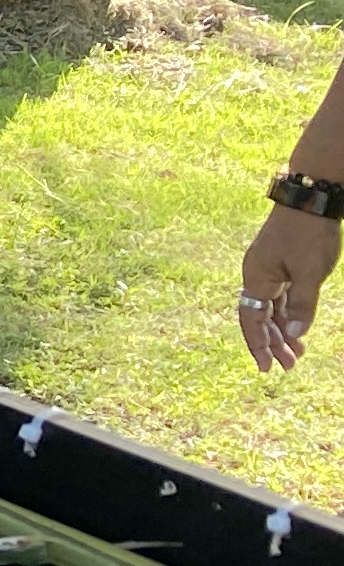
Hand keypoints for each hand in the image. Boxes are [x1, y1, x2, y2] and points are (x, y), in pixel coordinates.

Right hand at [241, 204, 332, 371]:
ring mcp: (268, 268)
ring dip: (282, 330)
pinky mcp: (281, 262)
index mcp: (257, 278)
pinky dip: (288, 312)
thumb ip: (302, 305)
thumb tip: (294, 333)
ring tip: (298, 352)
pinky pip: (280, 295)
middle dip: (274, 343)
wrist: (312, 198)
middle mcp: (257, 275)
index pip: (252, 320)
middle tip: (290, 366)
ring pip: (271, 307)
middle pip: (260, 316)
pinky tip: (297, 325)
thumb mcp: (310, 273)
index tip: (268, 368)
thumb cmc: (309, 234)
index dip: (259, 345)